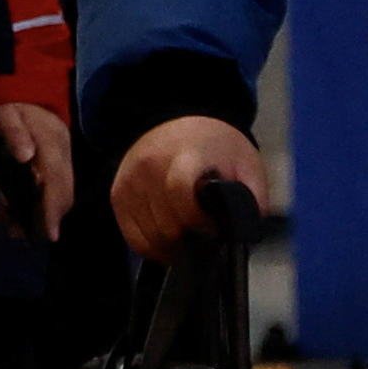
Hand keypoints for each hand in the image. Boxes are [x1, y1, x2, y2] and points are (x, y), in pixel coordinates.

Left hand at [0, 100, 75, 237]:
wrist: (21, 91)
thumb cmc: (9, 103)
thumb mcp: (6, 113)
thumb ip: (13, 133)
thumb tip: (25, 157)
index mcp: (52, 145)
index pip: (57, 182)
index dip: (53, 210)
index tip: (49, 234)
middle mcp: (60, 157)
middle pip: (60, 195)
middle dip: (43, 218)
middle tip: (16, 233)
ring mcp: (57, 161)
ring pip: (52, 195)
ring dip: (32, 213)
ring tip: (6, 224)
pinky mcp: (49, 165)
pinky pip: (44, 189)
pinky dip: (28, 203)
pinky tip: (4, 210)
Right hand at [113, 115, 267, 258]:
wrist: (178, 123)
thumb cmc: (215, 147)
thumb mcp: (247, 164)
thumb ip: (250, 198)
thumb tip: (243, 233)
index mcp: (184, 155)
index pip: (179, 191)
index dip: (199, 220)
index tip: (213, 227)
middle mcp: (149, 167)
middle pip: (166, 226)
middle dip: (190, 238)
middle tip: (204, 232)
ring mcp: (130, 183)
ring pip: (150, 238)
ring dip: (172, 245)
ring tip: (188, 233)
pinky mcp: (117, 196)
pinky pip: (134, 240)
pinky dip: (153, 245)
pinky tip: (170, 237)